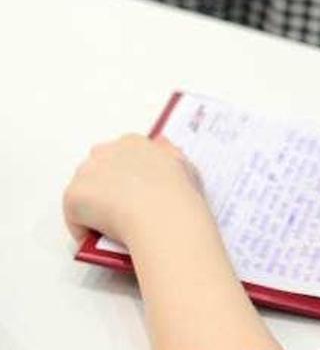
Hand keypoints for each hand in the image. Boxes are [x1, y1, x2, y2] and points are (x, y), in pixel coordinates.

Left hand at [63, 134, 204, 245]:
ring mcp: (87, 173)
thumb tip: (160, 146)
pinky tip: (101, 237)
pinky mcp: (74, 195)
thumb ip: (169, 155)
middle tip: (120, 212)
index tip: (133, 193)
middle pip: (96, 170)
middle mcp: (106, 151)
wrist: (164, 216)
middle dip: (105, 189)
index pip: (120, 156)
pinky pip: (74, 216)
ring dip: (93, 208)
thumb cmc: (178, 195)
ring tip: (111, 227)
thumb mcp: (184, 167)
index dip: (125, 177)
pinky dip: (84, 229)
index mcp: (133, 143)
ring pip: (84, 192)